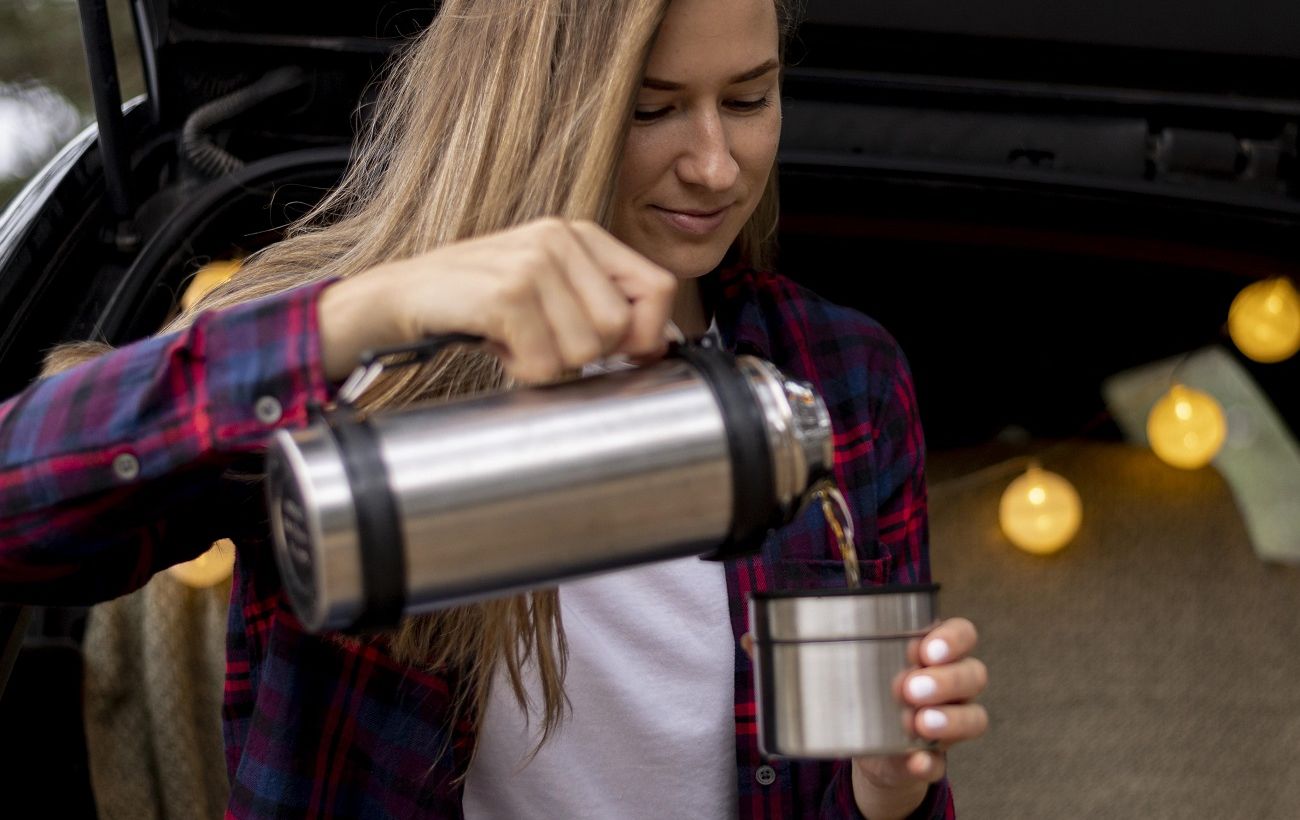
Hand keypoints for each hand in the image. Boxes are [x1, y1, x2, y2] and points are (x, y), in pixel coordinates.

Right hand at [318, 218, 677, 382]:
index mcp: (581, 235)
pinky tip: (499, 348)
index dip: (647, 334)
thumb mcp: (549, 293)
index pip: (658, 287)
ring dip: (549, 364)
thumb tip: (660, 343)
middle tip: (544, 343)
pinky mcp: (505, 293)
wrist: (400, 298)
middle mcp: (560, 238)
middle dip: (587, 355)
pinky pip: (545, 363)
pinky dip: (522, 370)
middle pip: (621, 328)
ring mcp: (532, 262)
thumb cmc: (477, 302)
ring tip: (516, 342)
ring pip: (586, 350)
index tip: (622, 354)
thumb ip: (603, 306)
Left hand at [850, 617, 987, 819]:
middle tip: (912, 688)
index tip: (926, 650)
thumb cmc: (869, 688)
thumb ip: (860, 653)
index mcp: (939, 654)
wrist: (866, 744)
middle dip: (946, 680)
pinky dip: (927, 763)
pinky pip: (941, 763)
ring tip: (919, 723)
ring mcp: (951, 723)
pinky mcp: (935, 759)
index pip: (963, 634)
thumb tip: (840, 644)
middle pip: (974, 674)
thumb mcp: (863, 663)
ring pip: (974, 717)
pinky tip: (916, 761)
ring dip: (949, 720)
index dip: (953, 639)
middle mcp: (955, 685)